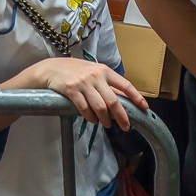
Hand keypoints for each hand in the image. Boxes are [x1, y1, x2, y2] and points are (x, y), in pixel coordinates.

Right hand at [26, 59, 146, 129]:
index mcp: (104, 71)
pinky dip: (90, 117)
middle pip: (113, 101)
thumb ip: (107, 84)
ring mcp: (83, 83)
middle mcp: (96, 76)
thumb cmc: (75, 71)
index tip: (144, 108)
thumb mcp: (93, 72)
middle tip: (125, 127)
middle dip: (122, 116)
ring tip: (106, 125)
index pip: (125, 85)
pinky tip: (92, 120)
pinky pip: (84, 108)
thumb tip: (123, 98)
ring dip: (105, 120)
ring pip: (100, 107)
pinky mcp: (71, 90)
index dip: (136, 97)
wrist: (50, 68)